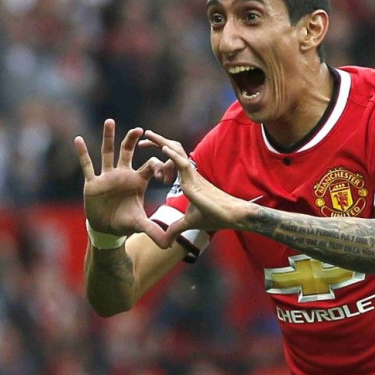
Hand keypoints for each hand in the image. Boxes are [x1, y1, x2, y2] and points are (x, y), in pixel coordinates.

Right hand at [75, 119, 167, 245]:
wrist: (106, 229)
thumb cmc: (125, 222)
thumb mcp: (140, 224)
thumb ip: (154, 231)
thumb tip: (169, 244)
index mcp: (137, 180)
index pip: (149, 165)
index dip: (158, 167)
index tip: (163, 175)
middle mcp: (123, 174)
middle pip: (128, 152)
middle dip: (133, 140)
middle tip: (140, 129)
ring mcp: (107, 176)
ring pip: (108, 153)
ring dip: (109, 138)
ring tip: (111, 121)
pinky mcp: (93, 182)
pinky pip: (87, 166)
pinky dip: (83, 153)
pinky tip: (79, 139)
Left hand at [142, 130, 249, 245]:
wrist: (232, 216)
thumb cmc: (215, 215)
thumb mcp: (189, 222)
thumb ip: (176, 227)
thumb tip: (166, 240)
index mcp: (187, 179)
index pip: (172, 160)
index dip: (159, 154)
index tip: (146, 151)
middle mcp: (189, 173)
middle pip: (173, 150)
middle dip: (157, 142)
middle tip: (142, 140)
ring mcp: (192, 175)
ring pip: (176, 152)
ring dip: (161, 142)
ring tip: (147, 134)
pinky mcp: (195, 181)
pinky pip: (183, 163)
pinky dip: (172, 155)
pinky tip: (162, 148)